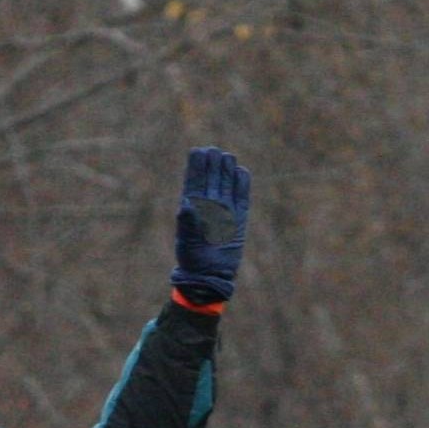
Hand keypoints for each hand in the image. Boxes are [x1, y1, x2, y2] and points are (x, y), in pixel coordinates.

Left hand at [171, 145, 251, 302]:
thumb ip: (187, 220)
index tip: (199, 152)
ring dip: (227, 169)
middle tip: (215, 152)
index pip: (195, 178)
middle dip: (213, 163)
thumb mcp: (186, 239)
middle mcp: (209, 203)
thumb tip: (187, 203)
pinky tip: (240, 171)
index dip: (197, 164)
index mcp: (193, 203)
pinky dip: (242, 184)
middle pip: (212, 176)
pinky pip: (242, 196)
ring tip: (227, 157)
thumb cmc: (192, 257)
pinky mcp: (239, 218)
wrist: (209, 275)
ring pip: (227, 182)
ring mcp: (225, 209)